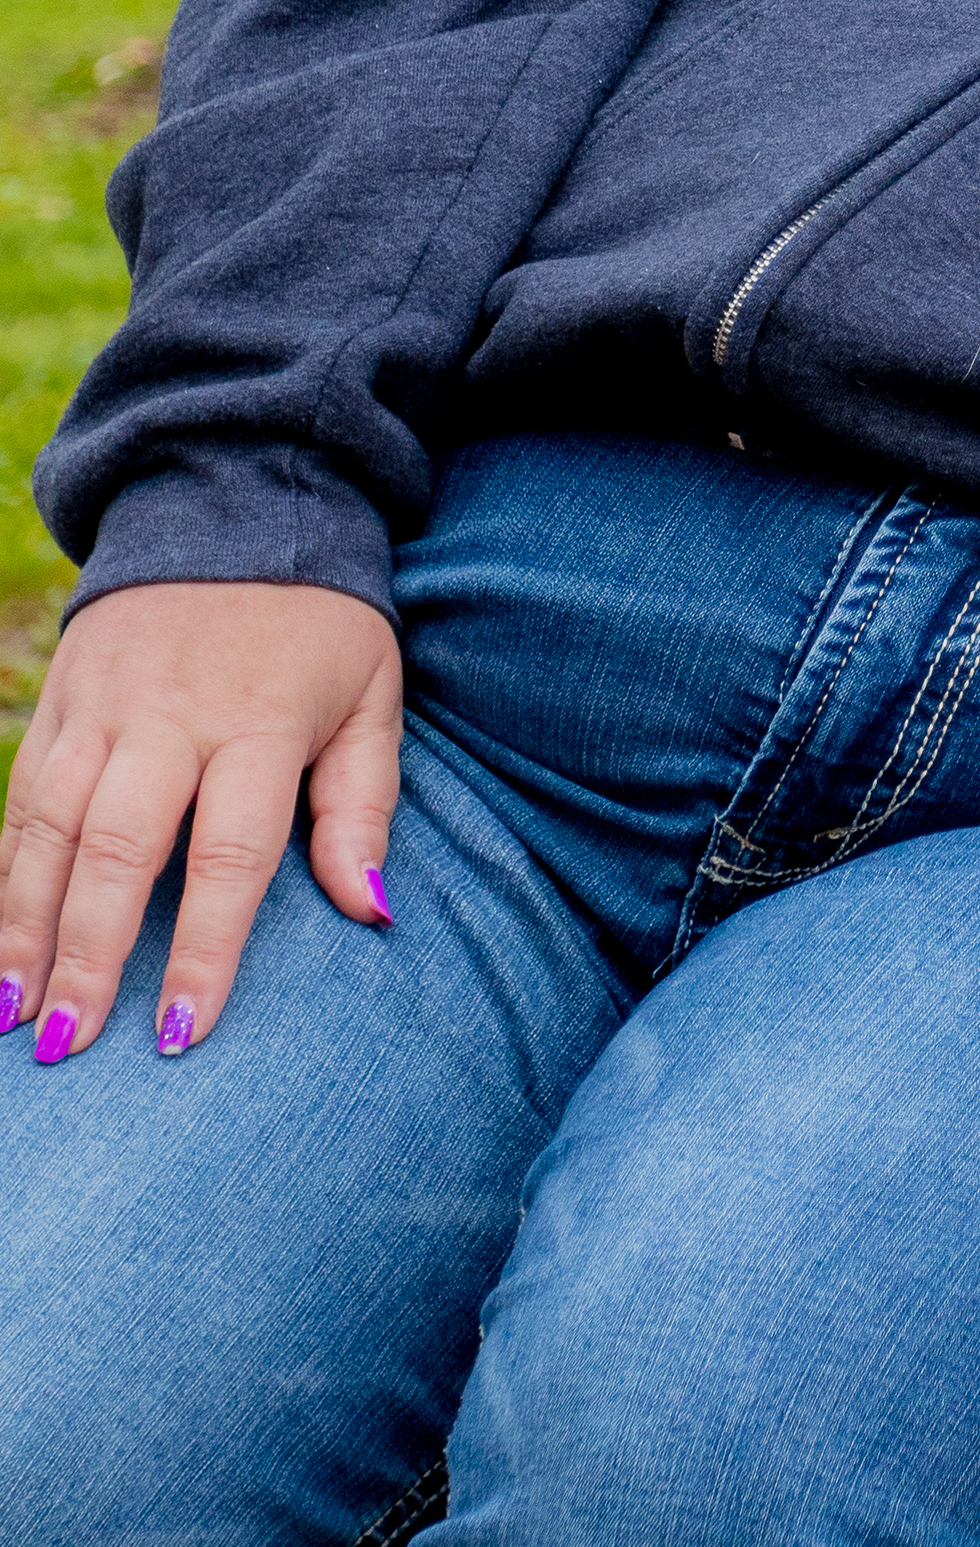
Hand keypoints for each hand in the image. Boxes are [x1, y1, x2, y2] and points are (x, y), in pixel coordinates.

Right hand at [0, 581, 400, 1063]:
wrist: (234, 500)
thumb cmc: (319, 623)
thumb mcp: (371, 696)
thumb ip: (363, 805)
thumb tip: (374, 910)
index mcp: (261, 721)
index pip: (230, 854)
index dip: (205, 949)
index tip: (182, 1034)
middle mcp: (171, 716)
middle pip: (121, 850)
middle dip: (90, 955)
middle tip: (69, 1046)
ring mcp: (104, 704)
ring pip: (52, 829)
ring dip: (25, 928)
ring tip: (12, 1017)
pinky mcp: (60, 697)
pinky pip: (23, 797)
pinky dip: (5, 874)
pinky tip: (0, 943)